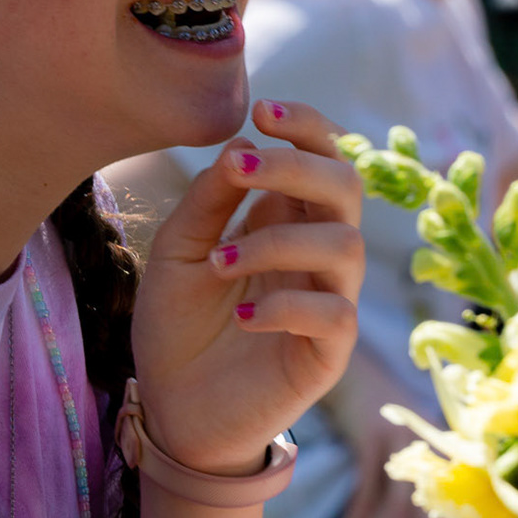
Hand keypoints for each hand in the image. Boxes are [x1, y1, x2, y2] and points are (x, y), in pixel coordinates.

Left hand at [129, 99, 362, 472]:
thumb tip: (238, 144)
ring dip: (276, 241)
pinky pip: (334, 315)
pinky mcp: (326, 355)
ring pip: (345, 247)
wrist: (171, 407)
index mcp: (285, 221)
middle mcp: (314, 256)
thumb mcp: (177, 253)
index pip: (324, 158)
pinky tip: (242, 318)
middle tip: (238, 168)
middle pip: (346, 188)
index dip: (308, 127)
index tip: (263, 109)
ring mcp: (327, 303)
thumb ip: (207, 202)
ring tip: (219, 262)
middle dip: (296, 165)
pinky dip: (285, 307)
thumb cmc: (176, 326)